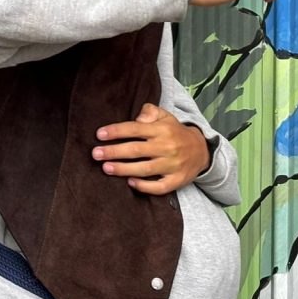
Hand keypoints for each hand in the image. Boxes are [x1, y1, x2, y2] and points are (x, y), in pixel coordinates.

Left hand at [92, 103, 209, 194]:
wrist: (201, 150)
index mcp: (162, 130)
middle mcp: (167, 147)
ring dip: (123, 169)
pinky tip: (130, 183)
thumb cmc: (174, 132)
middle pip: (136, 150)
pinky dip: (144, 186)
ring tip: (106, 168)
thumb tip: (138, 117)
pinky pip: (159, 187)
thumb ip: (150, 111)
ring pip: (145, 169)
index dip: (116, 131)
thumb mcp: (165, 116)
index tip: (99, 134)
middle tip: (96, 154)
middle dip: (114, 152)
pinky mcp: (177, 181)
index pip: (135, 129)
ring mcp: (172, 165)